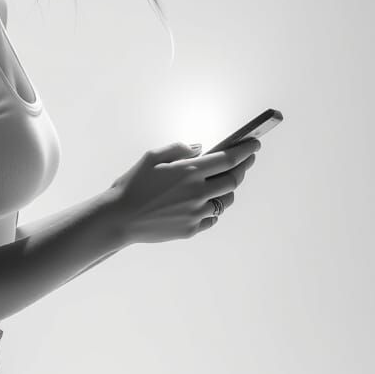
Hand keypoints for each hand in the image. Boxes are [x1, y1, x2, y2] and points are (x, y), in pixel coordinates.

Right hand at [106, 139, 259, 245]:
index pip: (229, 158)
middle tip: (247, 160)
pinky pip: (212, 217)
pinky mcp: (192, 229)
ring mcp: (196, 213)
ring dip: (230, 189)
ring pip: (225, 201)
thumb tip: (200, 149)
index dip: (245, 150)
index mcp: (189, 172)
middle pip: (233, 180)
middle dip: (244, 167)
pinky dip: (214, 207)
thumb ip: (179, 149)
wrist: (119, 218)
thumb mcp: (152, 157)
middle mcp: (198, 193)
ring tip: (226, 181)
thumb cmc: (132, 185)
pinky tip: (208, 201)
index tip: (254, 144)